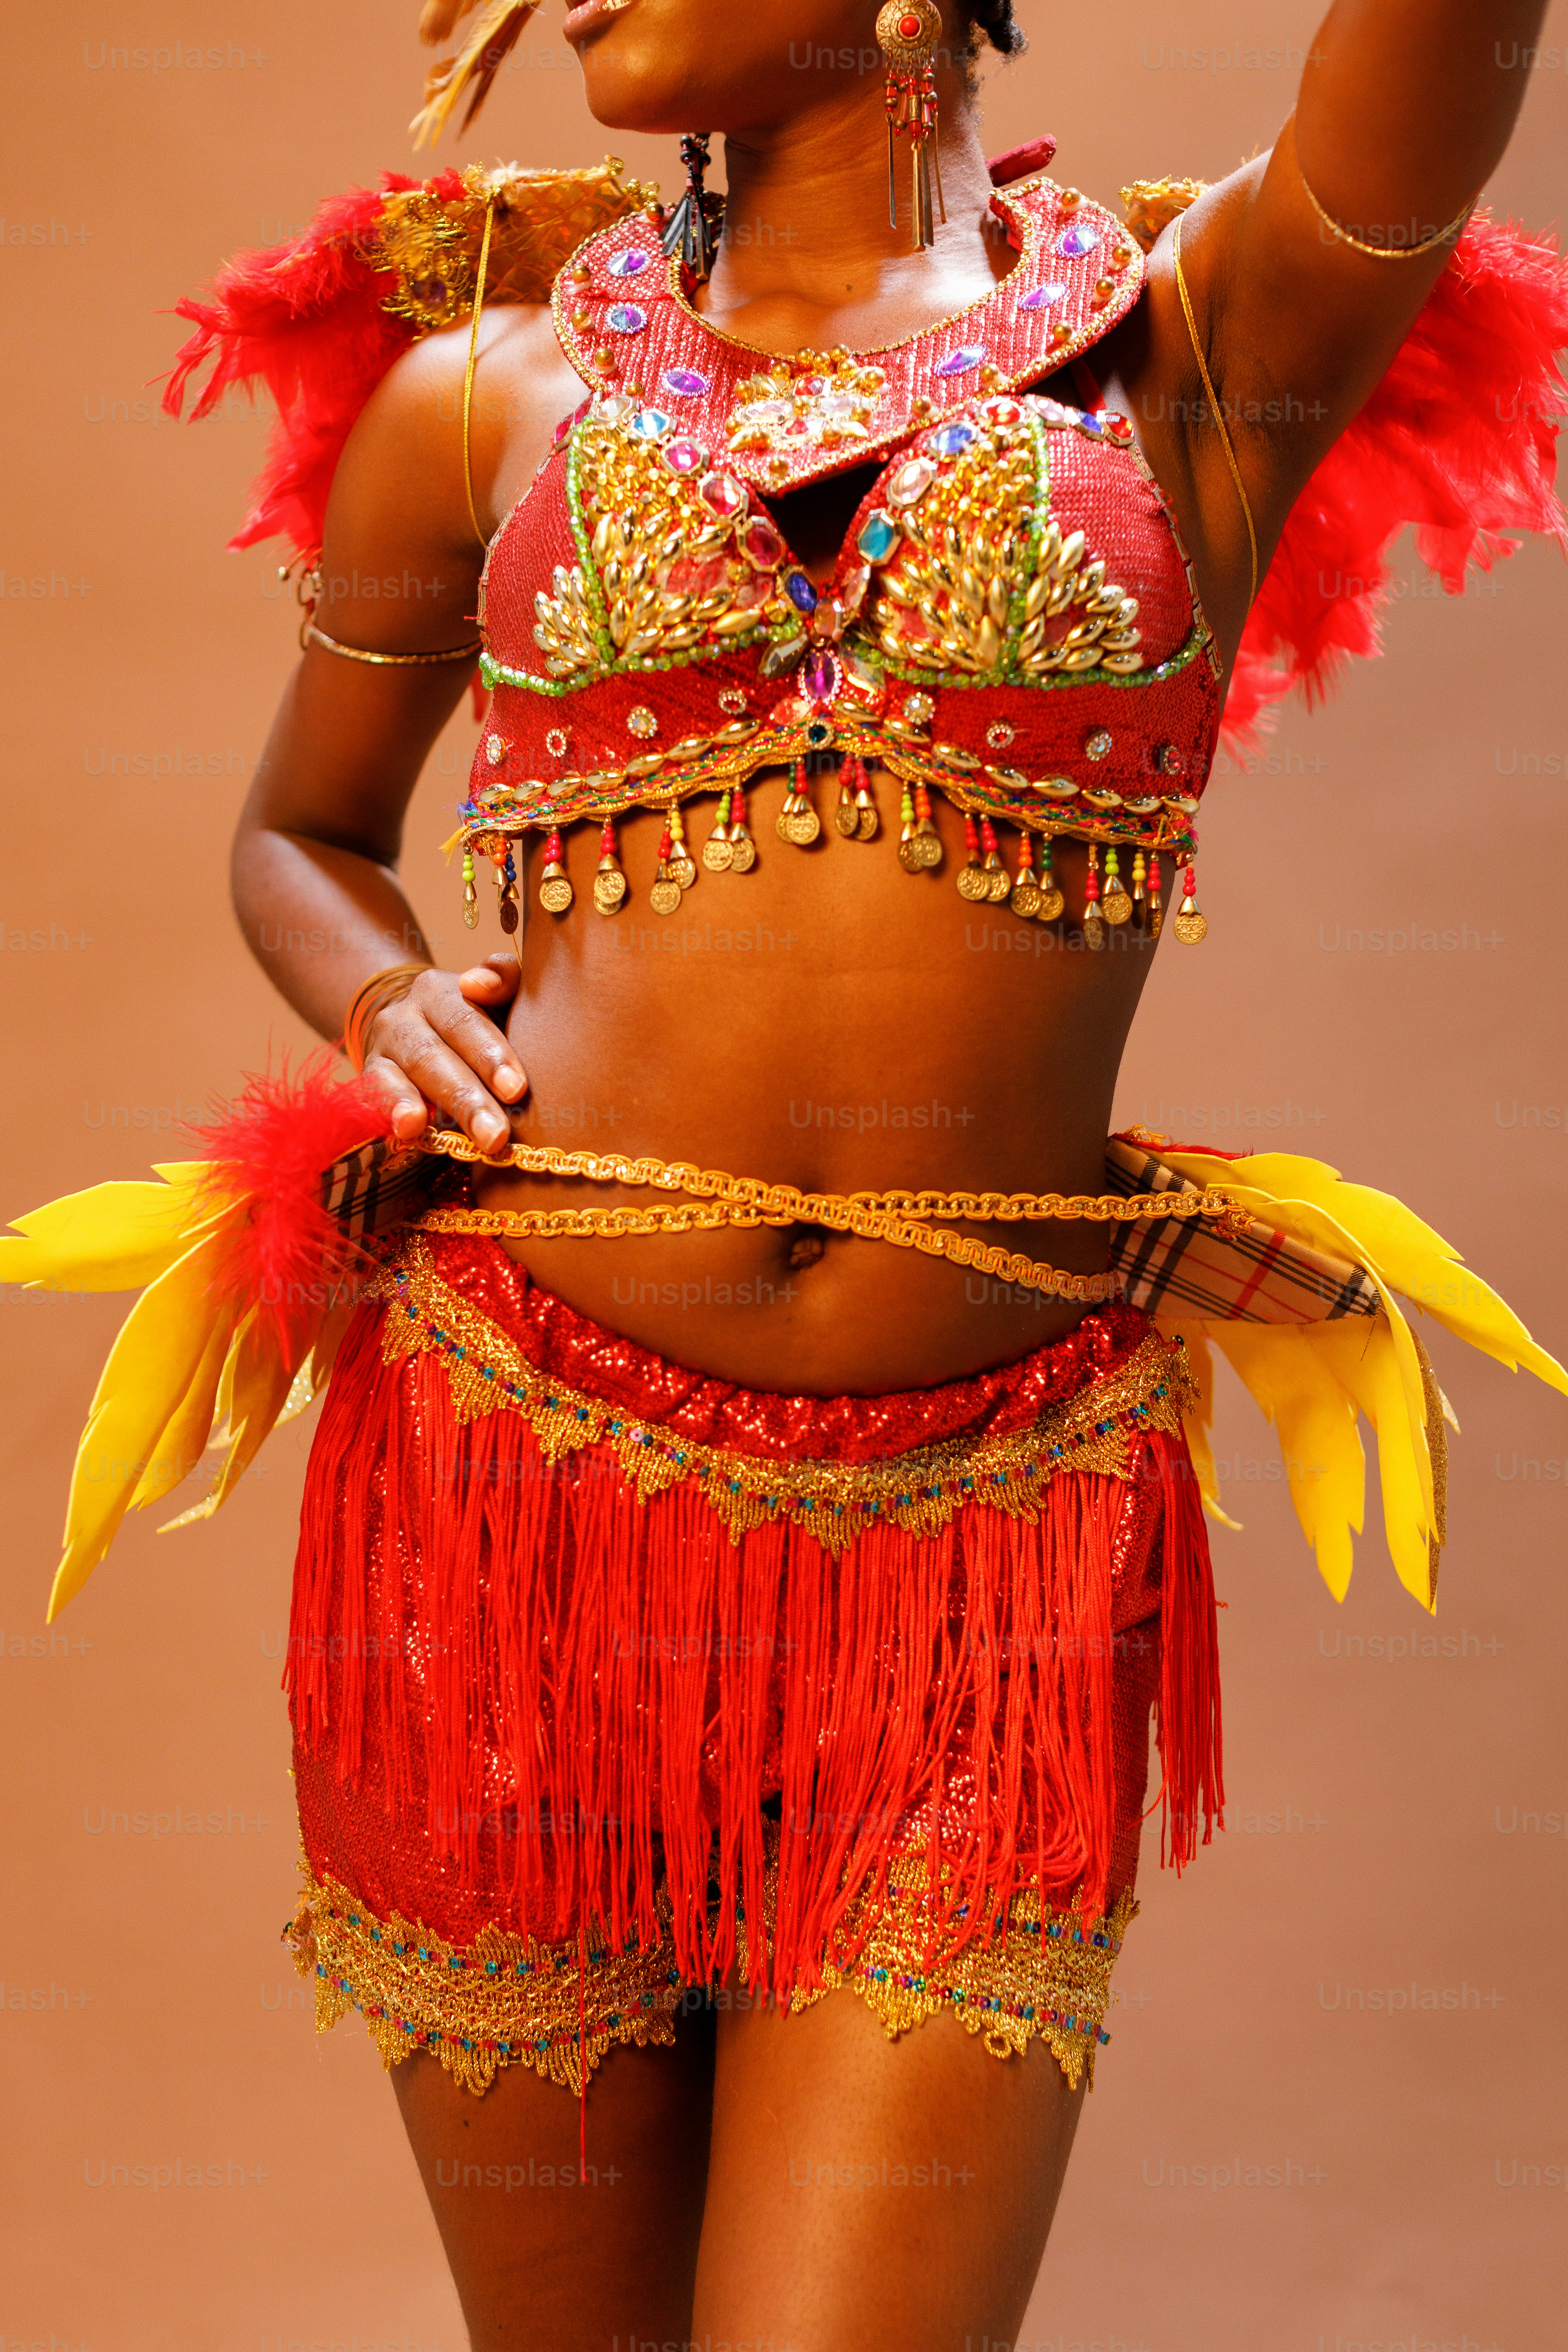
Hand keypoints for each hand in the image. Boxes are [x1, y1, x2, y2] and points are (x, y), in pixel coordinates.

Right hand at [359, 956, 527, 1153]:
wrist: (417, 1026)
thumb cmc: (475, 1020)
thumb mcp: (495, 997)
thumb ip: (503, 979)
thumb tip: (478, 982)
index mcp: (440, 990)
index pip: (464, 1020)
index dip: (489, 1054)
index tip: (516, 1089)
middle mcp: (405, 1013)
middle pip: (435, 1055)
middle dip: (467, 1097)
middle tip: (497, 1134)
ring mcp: (384, 1045)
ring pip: (409, 1075)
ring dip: (432, 1109)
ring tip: (451, 1136)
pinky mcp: (370, 1074)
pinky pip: (376, 1091)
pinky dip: (393, 1109)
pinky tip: (408, 1129)